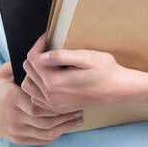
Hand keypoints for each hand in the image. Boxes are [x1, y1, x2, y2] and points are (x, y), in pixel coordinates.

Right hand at [0, 61, 84, 144]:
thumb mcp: (5, 73)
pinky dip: (55, 135)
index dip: (57, 103)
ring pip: (46, 133)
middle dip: (66, 117)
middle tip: (81, 109)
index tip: (72, 97)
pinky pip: (41, 140)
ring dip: (65, 127)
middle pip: (46, 121)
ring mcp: (16, 130)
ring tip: (77, 119)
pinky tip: (65, 128)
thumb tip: (42, 50)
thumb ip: (22, 65)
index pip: (39, 104)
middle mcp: (14, 117)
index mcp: (12, 99)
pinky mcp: (17, 139)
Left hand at [21, 33, 138, 114]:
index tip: (47, 37)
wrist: (118, 89)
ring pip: (29, 85)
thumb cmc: (106, 70)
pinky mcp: (58, 109)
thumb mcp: (86, 57)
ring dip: (34, 72)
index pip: (33, 59)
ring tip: (47, 62)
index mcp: (55, 82)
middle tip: (49, 47)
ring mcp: (54, 105)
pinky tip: (49, 77)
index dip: (38, 44)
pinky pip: (36, 97)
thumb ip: (62, 56)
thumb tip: (43, 56)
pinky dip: (38, 86)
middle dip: (36, 56)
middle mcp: (51, 96)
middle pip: (29, 71)